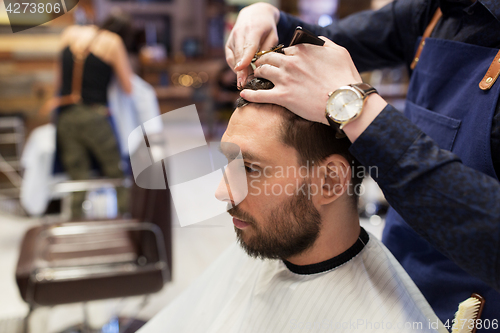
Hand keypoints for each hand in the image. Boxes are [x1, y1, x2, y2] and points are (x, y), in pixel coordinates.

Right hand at [225, 2, 279, 86]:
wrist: (254, 14)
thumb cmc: (266, 27)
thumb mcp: (273, 34)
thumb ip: (267, 49)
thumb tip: (260, 64)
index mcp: (253, 29)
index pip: (249, 45)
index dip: (245, 58)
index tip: (241, 68)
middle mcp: (239, 33)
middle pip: (239, 54)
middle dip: (240, 70)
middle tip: (243, 84)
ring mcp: (232, 38)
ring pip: (233, 58)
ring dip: (238, 71)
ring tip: (243, 83)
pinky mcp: (228, 44)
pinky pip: (230, 58)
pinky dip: (235, 67)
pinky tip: (241, 75)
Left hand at [240, 37, 362, 124]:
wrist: (344, 101)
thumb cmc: (345, 78)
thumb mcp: (339, 52)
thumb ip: (325, 43)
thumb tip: (318, 40)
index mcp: (303, 50)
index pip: (284, 49)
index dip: (281, 56)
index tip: (281, 62)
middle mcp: (291, 62)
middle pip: (268, 57)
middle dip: (264, 61)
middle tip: (262, 67)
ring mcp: (285, 79)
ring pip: (262, 71)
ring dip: (257, 74)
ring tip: (255, 78)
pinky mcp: (282, 97)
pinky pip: (260, 95)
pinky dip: (250, 95)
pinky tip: (244, 95)